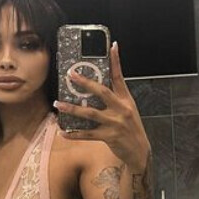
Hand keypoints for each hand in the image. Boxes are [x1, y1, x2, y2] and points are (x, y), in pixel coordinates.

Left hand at [55, 41, 150, 169]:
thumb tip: (97, 87)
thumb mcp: (128, 110)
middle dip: (85, 82)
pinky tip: (63, 132)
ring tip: (58, 103)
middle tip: (71, 75)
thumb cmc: (132, 129)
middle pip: (102, 91)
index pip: (119, 77)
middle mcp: (121, 109)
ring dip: (72, 108)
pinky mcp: (108, 137)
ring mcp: (115, 123)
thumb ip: (115, 99)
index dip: (115, 61)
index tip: (112, 46)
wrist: (140, 151)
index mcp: (126, 100)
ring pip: (90, 113)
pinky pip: (87, 134)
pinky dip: (74, 134)